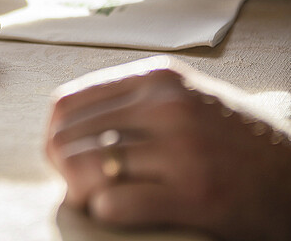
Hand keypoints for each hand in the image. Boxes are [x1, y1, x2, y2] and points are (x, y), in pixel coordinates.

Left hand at [45, 56, 290, 240]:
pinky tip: (115, 212)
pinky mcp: (195, 195)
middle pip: (69, 136)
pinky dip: (104, 211)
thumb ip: (132, 101)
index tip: (63, 153)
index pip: (68, 102)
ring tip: (93, 199)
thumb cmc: (235, 142)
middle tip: (76, 184)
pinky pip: (116, 203)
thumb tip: (64, 120)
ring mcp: (182, 150)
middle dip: (62, 165)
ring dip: (80, 190)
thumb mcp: (185, 99)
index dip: (56, 134)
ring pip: (87, 167)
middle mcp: (168, 107)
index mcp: (158, 79)